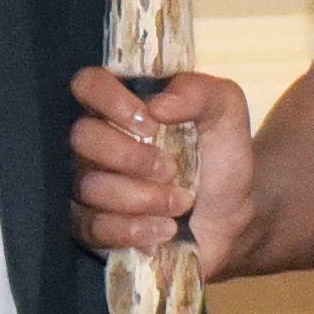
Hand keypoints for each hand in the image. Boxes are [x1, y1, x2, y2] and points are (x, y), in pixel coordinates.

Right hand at [68, 67, 256, 281]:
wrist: (232, 217)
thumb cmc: (219, 158)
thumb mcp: (225, 111)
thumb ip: (199, 91)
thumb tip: (158, 104)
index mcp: (121, 106)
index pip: (88, 84)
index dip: (111, 100)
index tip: (151, 123)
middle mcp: (97, 143)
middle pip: (82, 137)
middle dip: (132, 156)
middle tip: (170, 168)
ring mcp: (90, 186)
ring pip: (91, 186)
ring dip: (144, 196)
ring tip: (180, 202)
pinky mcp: (93, 228)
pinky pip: (95, 227)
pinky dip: (135, 229)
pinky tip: (165, 228)